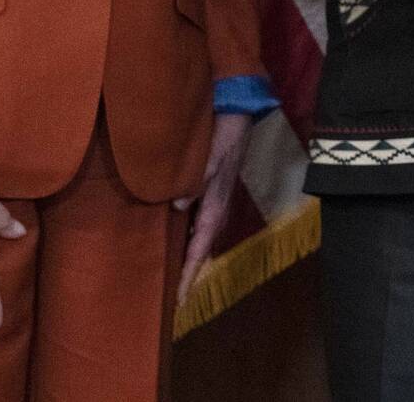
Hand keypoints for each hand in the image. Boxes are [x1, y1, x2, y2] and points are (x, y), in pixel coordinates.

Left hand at [174, 112, 252, 302]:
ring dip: (190, 258)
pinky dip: (189, 240)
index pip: (200, 247)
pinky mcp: (211, 191)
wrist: (239, 113)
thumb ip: (196, 179)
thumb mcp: (212, 156)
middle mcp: (216, 208)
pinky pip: (198, 224)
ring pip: (200, 238)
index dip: (189, 273)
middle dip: (190, 273)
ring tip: (174, 278)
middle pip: (201, 249)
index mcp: (216, 205)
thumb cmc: (225, 134)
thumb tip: (177, 204)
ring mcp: (214, 201)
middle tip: (174, 299)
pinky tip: (177, 241)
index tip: (179, 299)